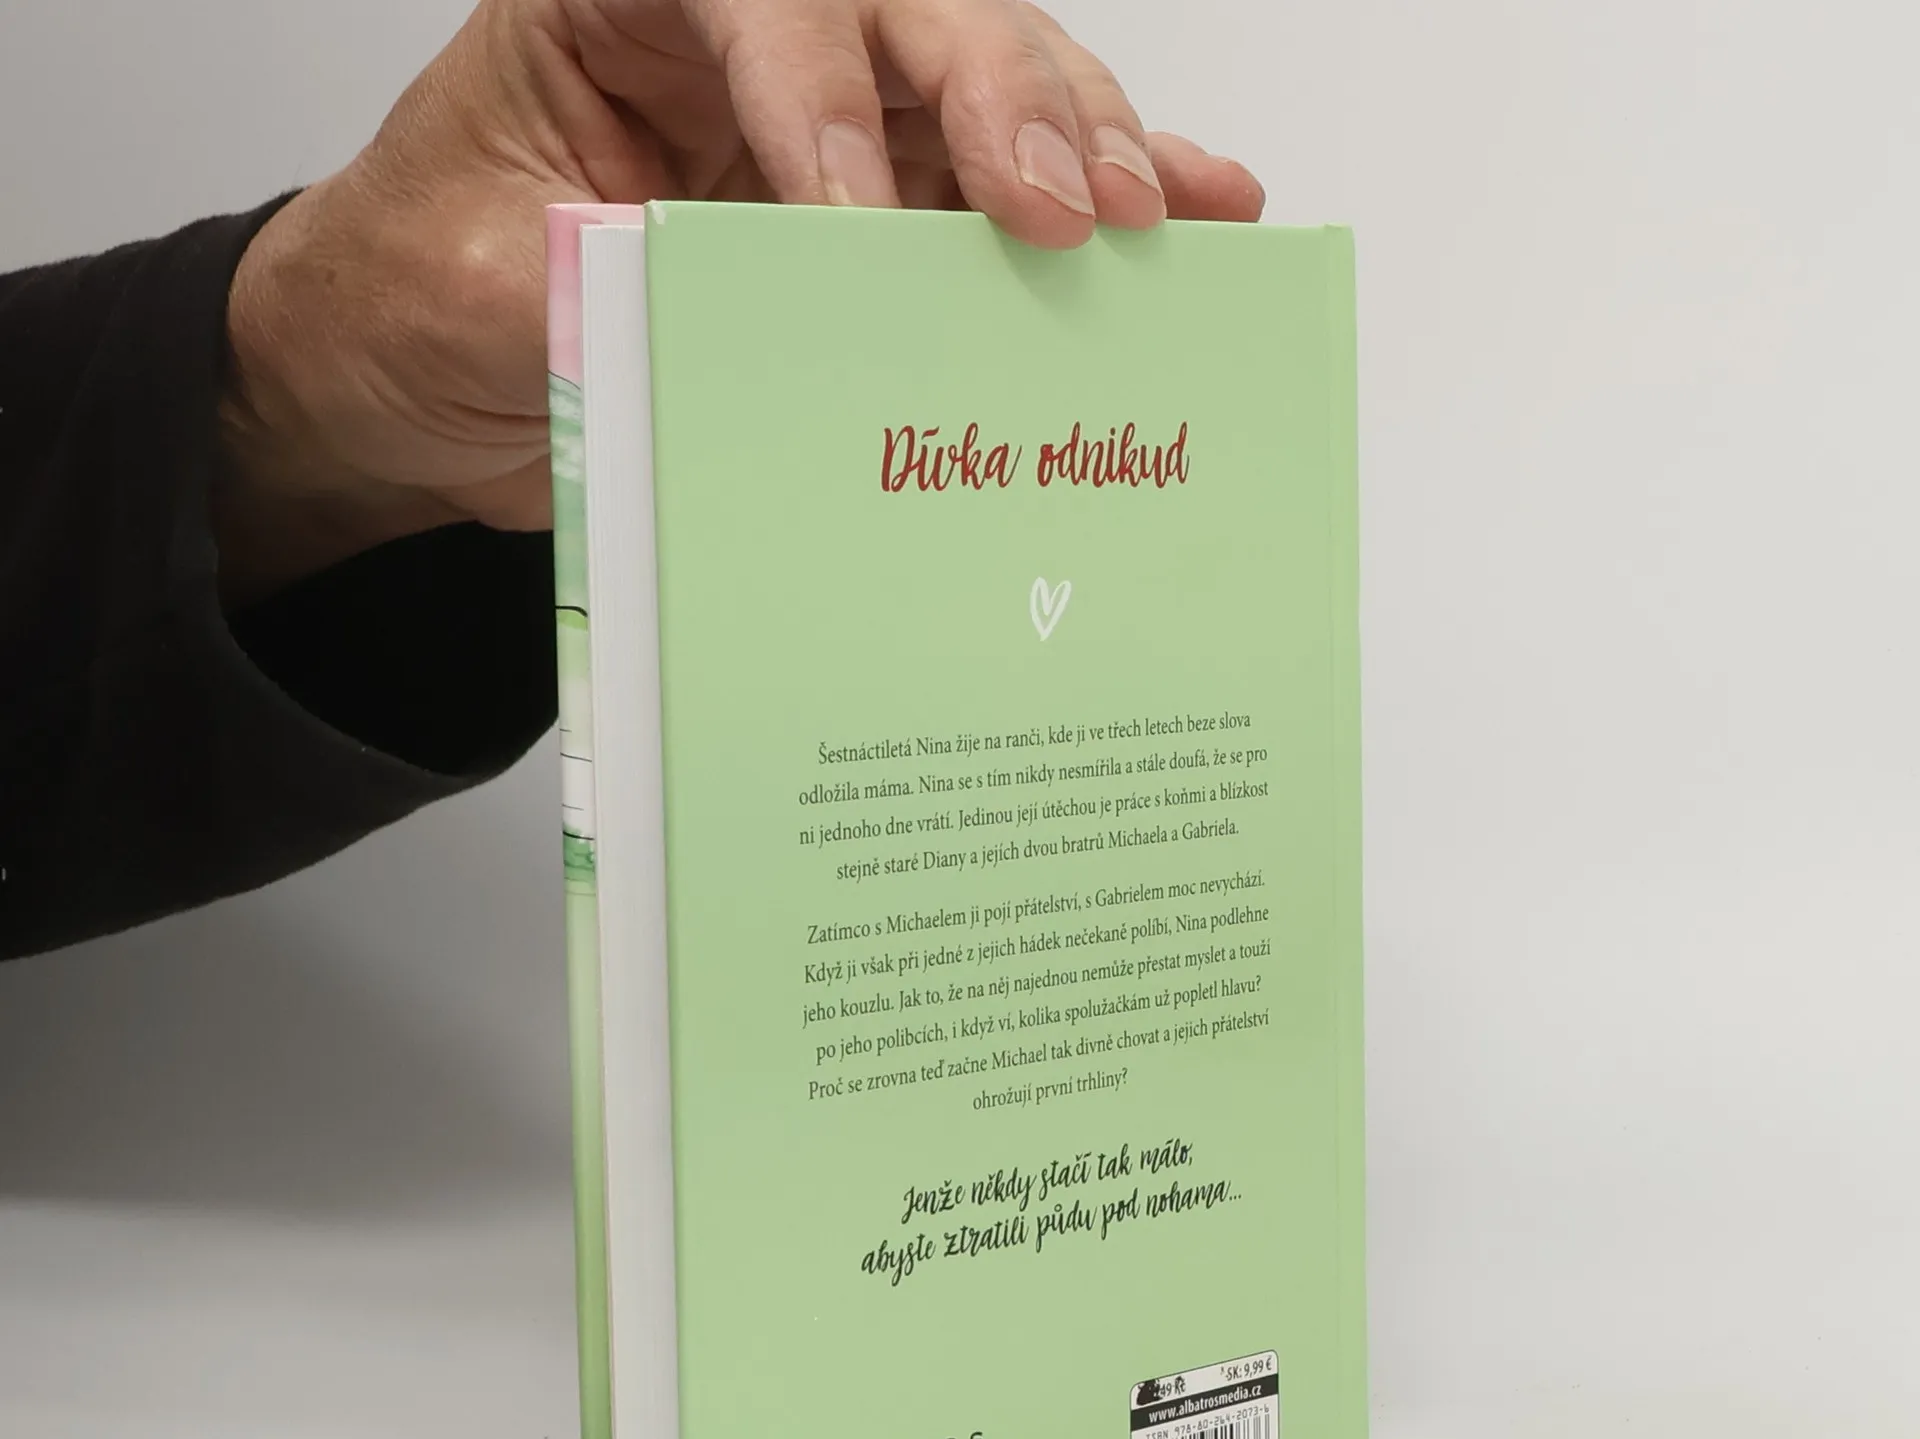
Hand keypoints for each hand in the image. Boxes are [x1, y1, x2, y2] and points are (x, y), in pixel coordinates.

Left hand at [216, 0, 1264, 603]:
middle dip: (1004, 99)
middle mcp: (747, 39)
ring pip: (987, 84)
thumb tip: (730, 314)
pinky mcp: (879, 206)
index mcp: (623, 7)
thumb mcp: (474, 291)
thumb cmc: (423, 295)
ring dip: (1082, 142)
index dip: (823, 92)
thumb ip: (598, 285)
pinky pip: (1000, 187)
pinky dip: (1098, 194)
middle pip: (912, 12)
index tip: (859, 219)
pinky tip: (1192, 212)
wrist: (412, 371)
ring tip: (1155, 216)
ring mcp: (829, 116)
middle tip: (1071, 205)